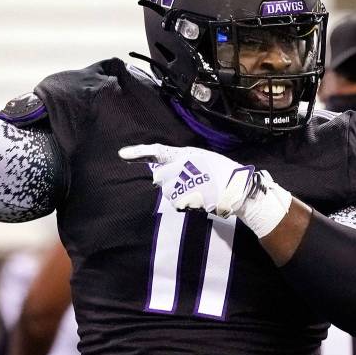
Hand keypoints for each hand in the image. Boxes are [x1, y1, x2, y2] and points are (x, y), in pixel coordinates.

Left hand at [118, 143, 292, 236]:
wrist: (234, 188)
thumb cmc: (219, 170)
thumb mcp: (198, 157)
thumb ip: (177, 160)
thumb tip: (158, 171)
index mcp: (182, 154)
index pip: (156, 151)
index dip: (138, 153)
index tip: (121, 154)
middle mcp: (178, 168)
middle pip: (160, 177)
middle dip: (169, 179)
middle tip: (190, 178)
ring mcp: (179, 184)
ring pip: (167, 191)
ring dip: (178, 191)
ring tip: (197, 187)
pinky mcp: (183, 199)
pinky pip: (176, 202)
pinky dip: (184, 201)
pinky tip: (198, 196)